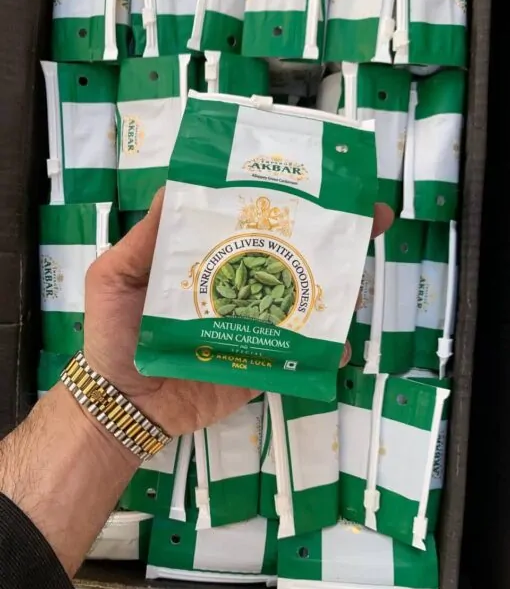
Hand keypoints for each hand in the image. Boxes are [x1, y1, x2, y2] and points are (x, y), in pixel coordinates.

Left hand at [84, 191, 392, 437]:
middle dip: (332, 235)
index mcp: (209, 261)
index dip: (283, 202)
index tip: (319, 183)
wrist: (122, 405)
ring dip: (337, 285)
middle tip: (373, 217)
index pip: (250, 223)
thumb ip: (144, 238)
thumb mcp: (116, 275)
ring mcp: (254, 326)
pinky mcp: (261, 363)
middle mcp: (238, 287)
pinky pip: (298, 355)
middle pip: (289, 257)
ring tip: (363, 266)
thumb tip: (175, 184)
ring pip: (302, 299)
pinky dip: (325, 349)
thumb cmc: (114, 334)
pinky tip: (342, 340)